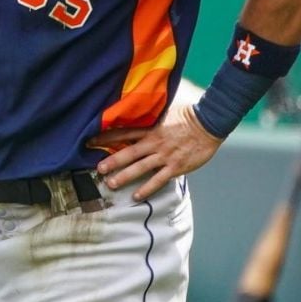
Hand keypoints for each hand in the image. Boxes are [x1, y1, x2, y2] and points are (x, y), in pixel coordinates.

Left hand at [90, 102, 221, 201]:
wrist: (210, 123)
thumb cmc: (190, 114)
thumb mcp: (168, 109)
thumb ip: (154, 112)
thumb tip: (143, 104)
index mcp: (151, 129)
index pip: (124, 133)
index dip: (106, 137)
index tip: (90, 141)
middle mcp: (155, 143)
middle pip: (128, 153)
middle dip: (112, 161)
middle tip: (98, 169)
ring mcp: (165, 156)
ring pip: (140, 168)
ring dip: (124, 176)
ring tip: (110, 184)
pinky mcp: (175, 166)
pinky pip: (158, 180)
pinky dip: (147, 189)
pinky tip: (136, 196)